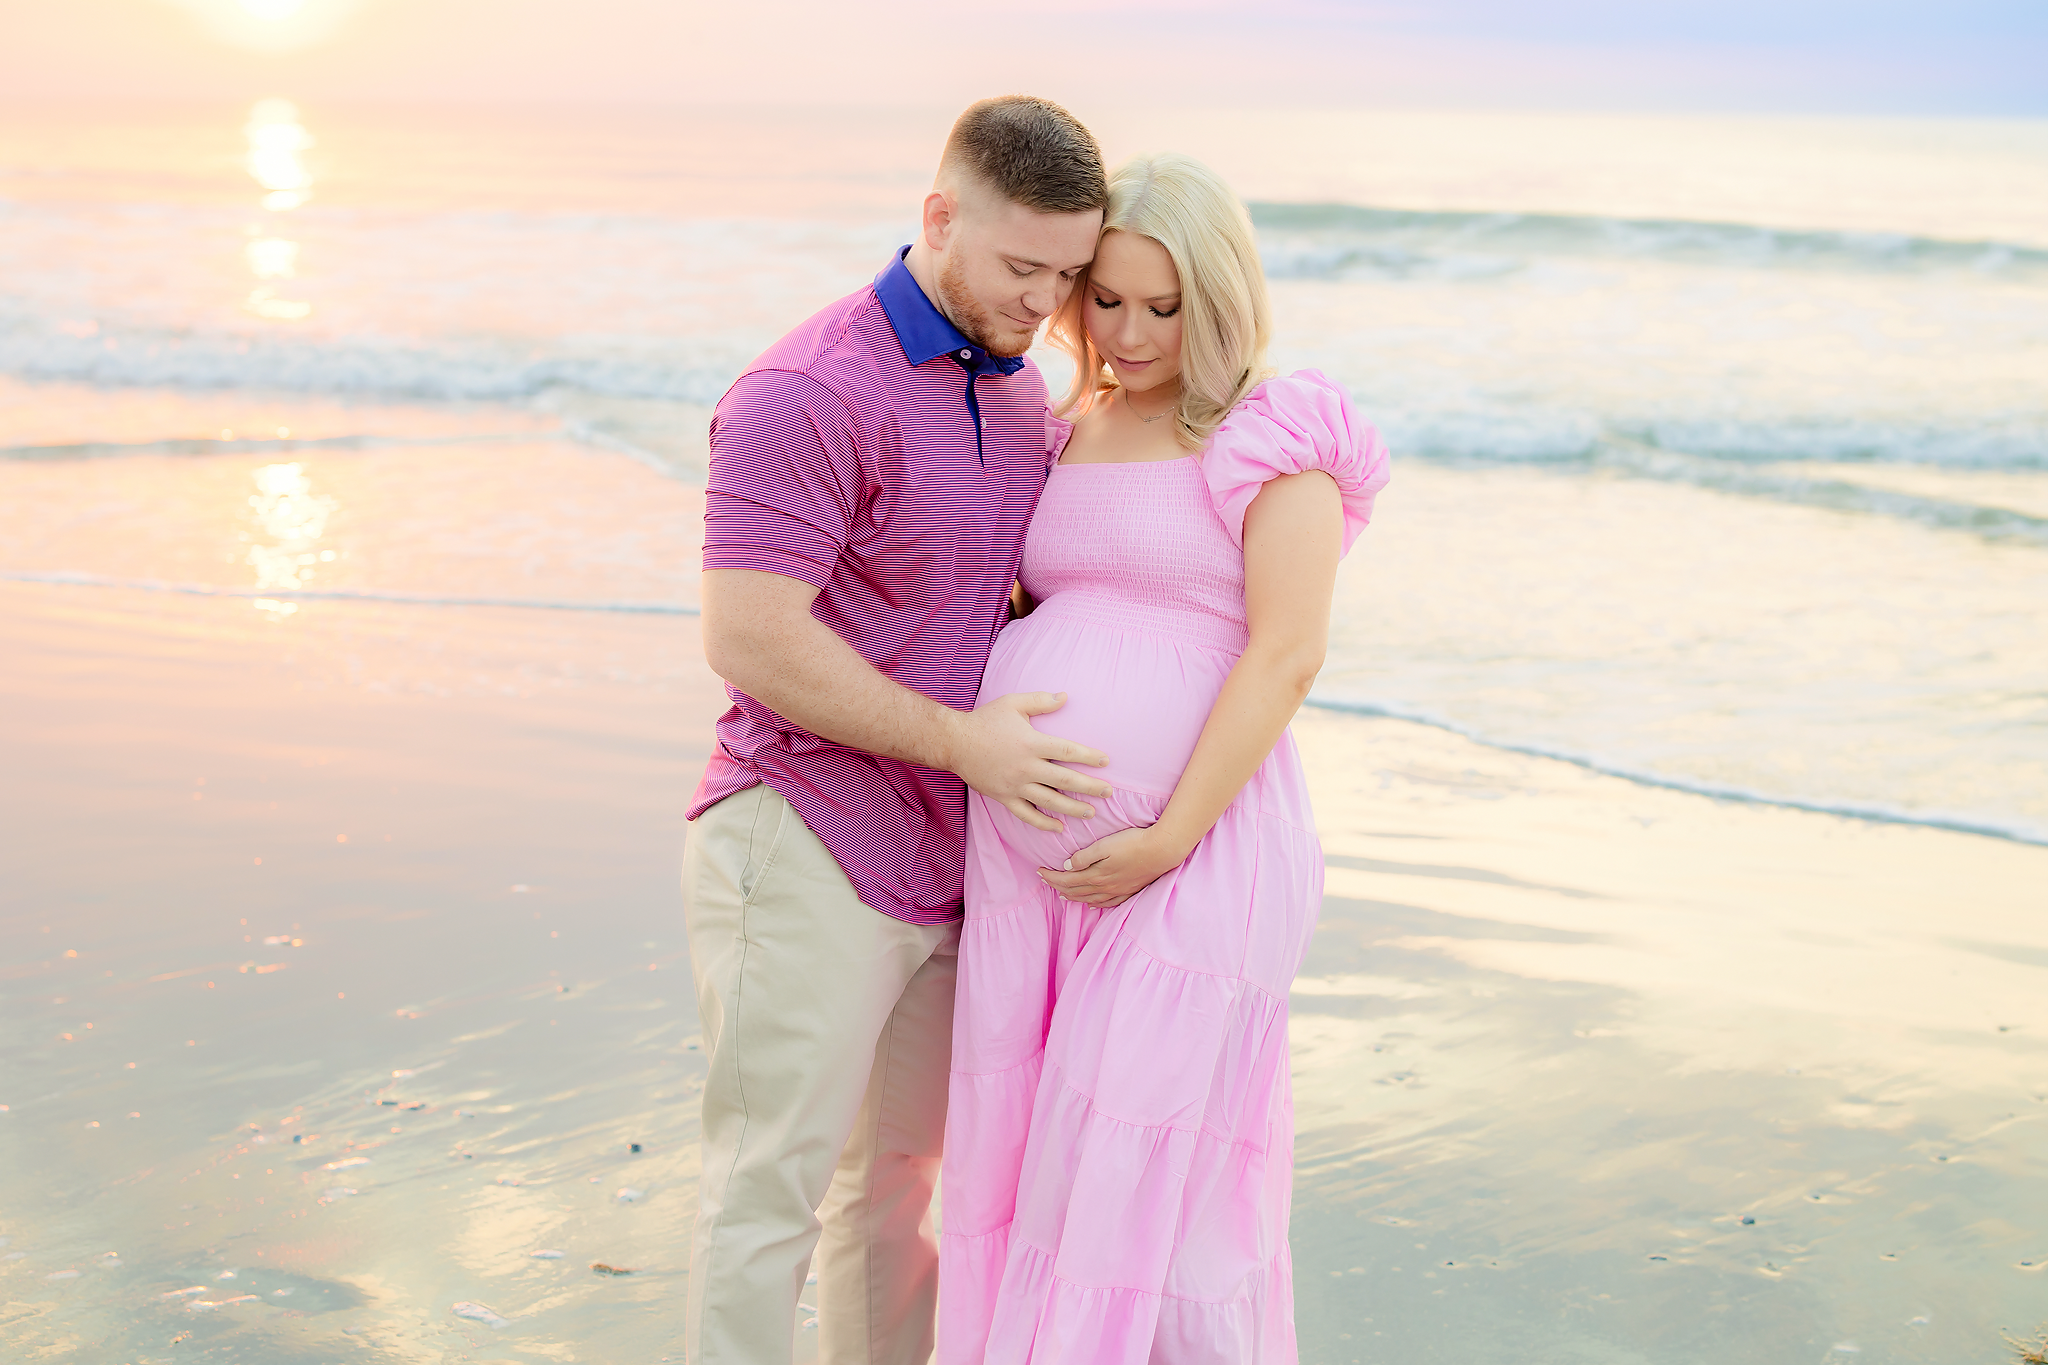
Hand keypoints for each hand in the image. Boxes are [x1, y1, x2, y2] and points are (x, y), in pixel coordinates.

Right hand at [948, 692, 1111, 832]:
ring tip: (1091, 812)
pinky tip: (1058, 827)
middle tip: (1109, 792)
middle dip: (1090, 787)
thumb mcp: (1013, 703)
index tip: (1106, 761)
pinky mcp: (1004, 797)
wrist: (953, 742)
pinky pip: (1026, 814)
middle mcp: (1026, 767)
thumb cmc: (985, 720)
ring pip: (1050, 801)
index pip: (1068, 752)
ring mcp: (1015, 785)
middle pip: (1065, 780)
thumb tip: (1066, 697)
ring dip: (1072, 808)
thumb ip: (1040, 701)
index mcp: (1031, 743)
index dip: (1089, 757)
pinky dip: (1043, 823)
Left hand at [1036, 824, 1189, 907]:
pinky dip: (1095, 904)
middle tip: (1044, 881)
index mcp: (1096, 875)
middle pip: (1075, 890)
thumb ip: (1084, 857)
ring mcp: (1118, 890)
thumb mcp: (1105, 845)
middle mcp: (1105, 887)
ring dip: (1074, 897)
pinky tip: (1091, 904)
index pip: (1066, 879)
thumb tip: (1066, 867)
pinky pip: (1108, 903)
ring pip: (1089, 898)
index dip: (1050, 877)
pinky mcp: (1129, 890)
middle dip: (1057, 886)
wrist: (1162, 850)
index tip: (1038, 871)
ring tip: (1062, 894)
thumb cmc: (1133, 843)